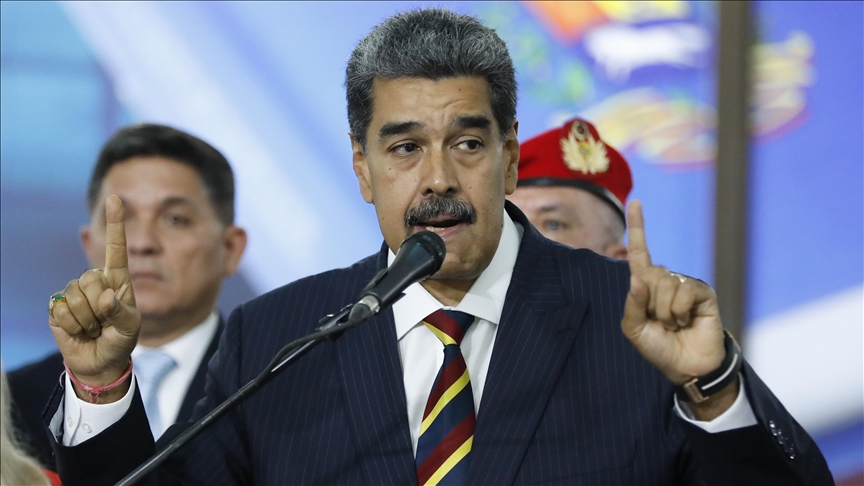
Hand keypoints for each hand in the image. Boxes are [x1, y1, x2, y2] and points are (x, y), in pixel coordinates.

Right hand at [49, 195, 139, 399]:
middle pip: (90, 279)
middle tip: (105, 322)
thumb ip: (119, 311)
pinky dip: (73, 326)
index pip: (116, 247)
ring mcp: (73, 293)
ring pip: (74, 297)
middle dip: (99, 306)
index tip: (116, 197)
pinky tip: (79, 331)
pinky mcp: (57, 307)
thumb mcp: (130, 327)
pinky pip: (61, 312)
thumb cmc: (121, 339)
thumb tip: (104, 296)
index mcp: (117, 279)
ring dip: (86, 319)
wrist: (102, 361)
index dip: (115, 223)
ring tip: (93, 327)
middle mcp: (94, 281)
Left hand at [621, 201, 734, 415]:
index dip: (638, 227)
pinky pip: (684, 291)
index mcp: (646, 286)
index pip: (639, 253)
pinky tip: (686, 321)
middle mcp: (666, 280)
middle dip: (650, 304)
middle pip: (650, 275)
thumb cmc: (658, 348)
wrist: (686, 367)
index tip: (636, 202)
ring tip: (673, 324)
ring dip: (664, 311)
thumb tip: (637, 277)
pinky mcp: (703, 293)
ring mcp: (685, 285)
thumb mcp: (634, 329)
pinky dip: (679, 311)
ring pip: (666, 283)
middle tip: (660, 323)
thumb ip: (632, 304)